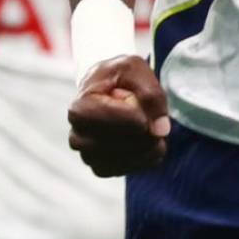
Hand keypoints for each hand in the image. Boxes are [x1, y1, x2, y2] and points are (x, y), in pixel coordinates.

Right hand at [68, 55, 170, 176]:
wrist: (108, 87)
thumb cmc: (119, 75)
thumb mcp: (134, 69)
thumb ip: (150, 93)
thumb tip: (161, 129)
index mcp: (80, 107)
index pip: (107, 122)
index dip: (134, 120)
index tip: (148, 116)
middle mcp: (77, 135)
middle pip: (114, 145)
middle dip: (143, 135)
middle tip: (159, 123)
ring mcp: (87, 154)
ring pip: (120, 160)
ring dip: (146, 148)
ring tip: (157, 131)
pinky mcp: (100, 166)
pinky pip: (124, 170)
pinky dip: (144, 159)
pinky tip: (152, 143)